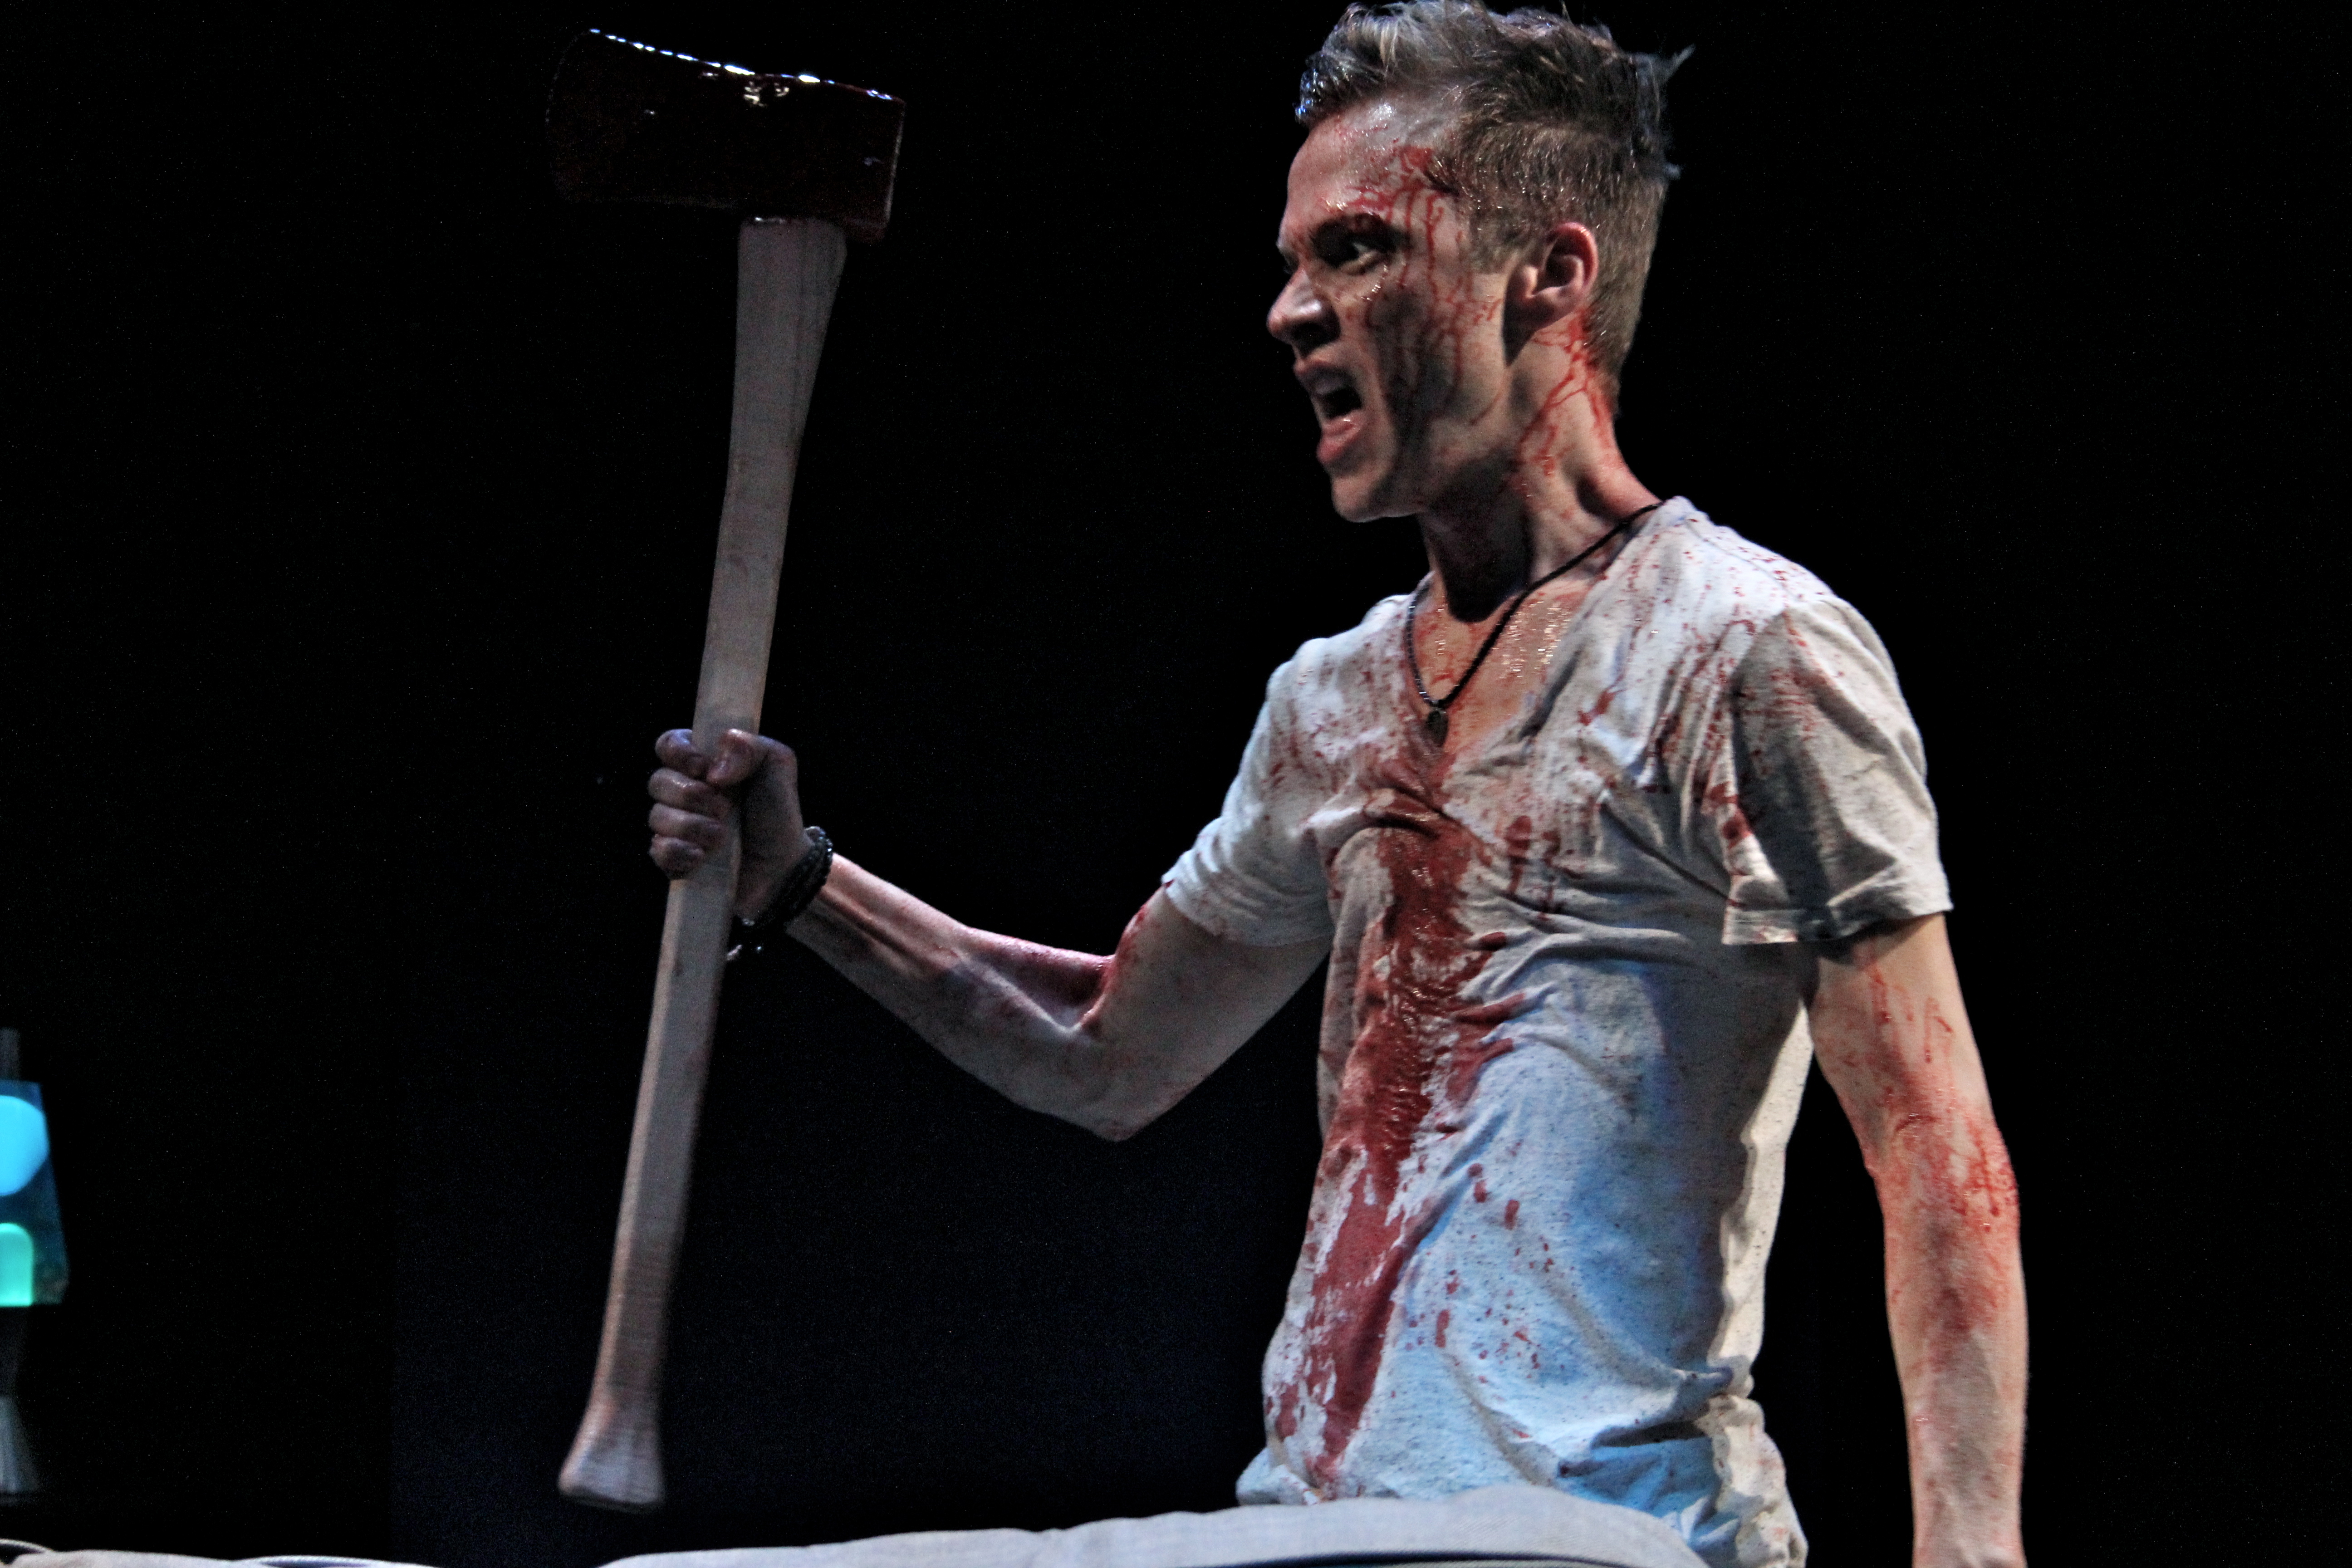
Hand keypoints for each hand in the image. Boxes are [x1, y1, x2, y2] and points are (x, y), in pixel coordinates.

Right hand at [646, 728, 808, 919]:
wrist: (783, 866)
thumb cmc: (777, 813)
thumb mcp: (777, 765)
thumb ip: (749, 746)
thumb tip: (713, 768)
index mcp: (704, 763)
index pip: (669, 744)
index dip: (678, 752)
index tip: (702, 767)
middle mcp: (684, 792)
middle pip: (657, 781)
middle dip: (690, 795)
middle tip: (725, 808)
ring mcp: (676, 827)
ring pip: (656, 817)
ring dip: (691, 826)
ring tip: (722, 837)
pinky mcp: (675, 858)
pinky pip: (658, 850)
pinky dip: (678, 852)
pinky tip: (701, 857)